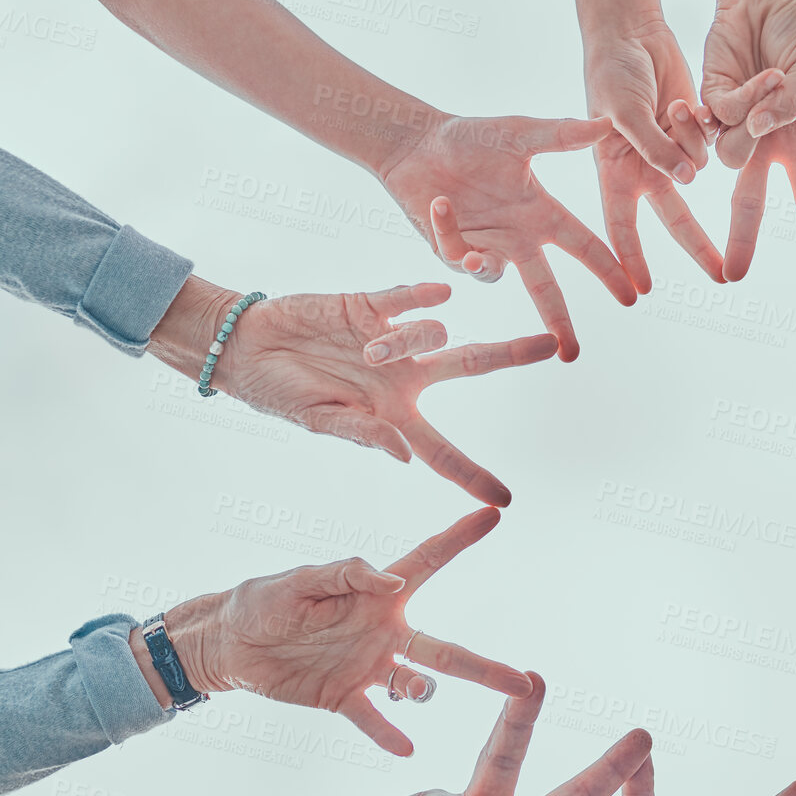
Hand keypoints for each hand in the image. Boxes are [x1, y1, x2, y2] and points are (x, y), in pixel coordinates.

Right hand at [150, 279, 553, 505]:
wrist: (242, 346)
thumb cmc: (277, 394)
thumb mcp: (317, 422)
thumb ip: (362, 435)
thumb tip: (403, 456)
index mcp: (393, 416)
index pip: (441, 451)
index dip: (471, 475)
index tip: (503, 501)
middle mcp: (403, 376)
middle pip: (471, 366)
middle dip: (512, 355)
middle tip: (554, 347)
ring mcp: (391, 338)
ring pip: (432, 335)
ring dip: (411, 342)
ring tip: (369, 350)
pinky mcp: (369, 305)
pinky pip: (407, 298)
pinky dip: (424, 298)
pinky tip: (440, 294)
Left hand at [163, 507, 532, 755]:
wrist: (230, 645)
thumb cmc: (263, 600)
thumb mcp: (299, 581)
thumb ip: (348, 576)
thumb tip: (395, 581)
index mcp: (378, 597)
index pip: (429, 562)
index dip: (461, 537)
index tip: (493, 514)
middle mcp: (385, 633)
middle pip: (447, 652)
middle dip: (487, 669)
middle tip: (526, 684)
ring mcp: (369, 669)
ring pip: (418, 687)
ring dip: (424, 693)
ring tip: (416, 693)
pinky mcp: (344, 700)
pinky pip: (374, 720)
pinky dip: (390, 734)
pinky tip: (405, 747)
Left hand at [378, 114, 636, 360]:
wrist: (417, 142)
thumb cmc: (470, 136)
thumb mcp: (517, 134)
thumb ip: (560, 136)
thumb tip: (605, 126)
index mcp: (540, 213)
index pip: (583, 246)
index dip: (607, 270)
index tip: (630, 295)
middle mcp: (517, 237)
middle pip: (546, 288)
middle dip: (559, 321)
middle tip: (571, 353)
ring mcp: (486, 247)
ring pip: (496, 277)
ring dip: (484, 263)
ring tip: (468, 239)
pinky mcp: (452, 251)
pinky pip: (458, 257)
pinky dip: (449, 232)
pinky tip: (440, 205)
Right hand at [582, 19, 725, 290]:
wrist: (630, 32)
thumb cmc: (610, 71)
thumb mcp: (623, 111)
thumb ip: (654, 147)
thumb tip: (686, 180)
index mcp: (615, 172)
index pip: (622, 227)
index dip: (631, 259)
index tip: (641, 291)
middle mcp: (645, 169)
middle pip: (676, 218)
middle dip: (698, 246)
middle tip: (722, 277)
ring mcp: (672, 150)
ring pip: (698, 167)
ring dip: (689, 140)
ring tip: (671, 106)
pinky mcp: (694, 129)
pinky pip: (711, 140)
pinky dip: (704, 125)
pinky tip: (686, 104)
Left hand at [701, 0, 795, 277]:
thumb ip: (790, 108)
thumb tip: (762, 132)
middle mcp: (760, 141)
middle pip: (748, 199)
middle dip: (741, 238)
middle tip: (733, 275)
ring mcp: (731, 124)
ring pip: (727, 156)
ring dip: (749, 122)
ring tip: (771, 77)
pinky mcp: (705, 102)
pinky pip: (710, 122)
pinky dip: (722, 106)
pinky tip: (721, 92)